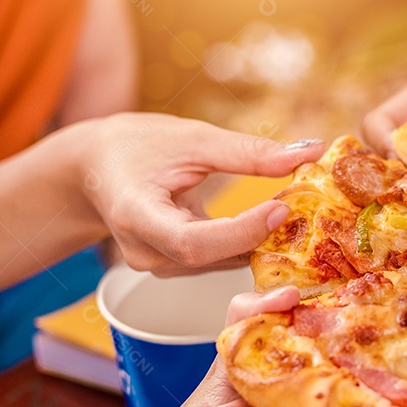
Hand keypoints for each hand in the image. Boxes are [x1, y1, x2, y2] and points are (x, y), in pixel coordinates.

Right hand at [76, 113, 325, 275]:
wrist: (96, 168)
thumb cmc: (137, 145)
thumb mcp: (192, 139)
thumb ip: (248, 152)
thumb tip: (310, 151)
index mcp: (136, 216)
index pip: (193, 242)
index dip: (241, 232)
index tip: (281, 208)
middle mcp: (144, 252)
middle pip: (211, 257)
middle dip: (260, 236)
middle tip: (303, 209)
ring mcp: (158, 265)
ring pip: (220, 262)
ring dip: (259, 240)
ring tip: (293, 209)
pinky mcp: (174, 267)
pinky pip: (218, 260)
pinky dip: (246, 241)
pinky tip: (272, 222)